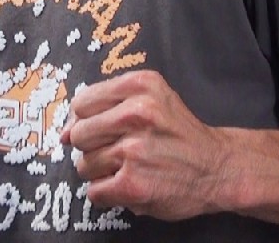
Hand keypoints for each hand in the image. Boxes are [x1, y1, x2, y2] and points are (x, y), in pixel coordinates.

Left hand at [60, 70, 229, 220]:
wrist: (216, 167)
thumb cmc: (178, 132)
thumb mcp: (152, 98)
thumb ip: (106, 105)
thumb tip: (62, 133)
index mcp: (139, 85)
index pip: (82, 103)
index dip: (85, 120)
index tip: (99, 130)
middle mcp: (136, 113)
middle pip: (79, 135)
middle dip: (92, 147)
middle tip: (118, 150)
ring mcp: (133, 150)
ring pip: (83, 165)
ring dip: (101, 172)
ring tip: (127, 168)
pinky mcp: (132, 184)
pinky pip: (94, 191)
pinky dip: (106, 193)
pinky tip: (127, 184)